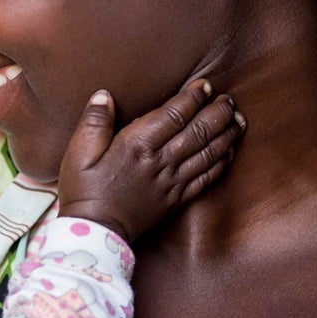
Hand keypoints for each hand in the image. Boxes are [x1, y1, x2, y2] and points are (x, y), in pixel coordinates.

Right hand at [56, 79, 243, 243]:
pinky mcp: (176, 199)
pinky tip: (229, 152)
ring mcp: (171, 182)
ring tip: (238, 119)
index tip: (206, 84)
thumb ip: (93, 122)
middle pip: (198, 131)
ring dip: (226, 135)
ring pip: (208, 153)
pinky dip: (221, 164)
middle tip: (229, 99)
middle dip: (218, 112)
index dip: (193, 97)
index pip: (174, 114)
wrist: (95, 232)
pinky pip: (206, 179)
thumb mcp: (78, 153)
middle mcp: (160, 161)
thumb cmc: (84, 190)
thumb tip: (104, 95)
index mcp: (137, 145)